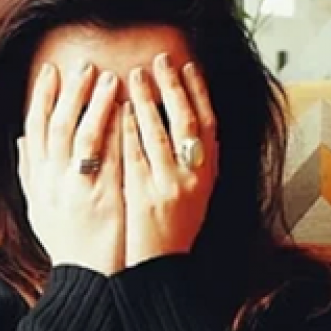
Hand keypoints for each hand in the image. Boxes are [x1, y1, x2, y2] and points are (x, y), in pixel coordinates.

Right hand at [18, 61, 124, 274]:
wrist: (87, 280)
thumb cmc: (69, 245)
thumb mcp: (39, 209)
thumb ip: (30, 174)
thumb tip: (21, 142)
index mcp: (38, 182)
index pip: (34, 130)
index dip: (42, 98)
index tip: (50, 72)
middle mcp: (52, 182)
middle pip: (56, 126)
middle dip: (69, 92)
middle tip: (82, 65)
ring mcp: (77, 189)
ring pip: (82, 134)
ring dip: (94, 103)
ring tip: (109, 77)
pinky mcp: (103, 197)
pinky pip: (108, 155)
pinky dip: (114, 129)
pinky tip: (127, 109)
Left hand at [122, 54, 218, 267]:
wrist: (160, 270)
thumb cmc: (173, 232)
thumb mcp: (195, 195)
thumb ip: (194, 163)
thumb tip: (191, 127)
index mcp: (208, 174)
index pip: (209, 122)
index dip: (199, 91)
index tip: (187, 66)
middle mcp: (194, 176)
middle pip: (188, 120)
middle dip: (173, 86)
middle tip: (160, 60)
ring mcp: (170, 184)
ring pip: (161, 132)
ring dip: (149, 99)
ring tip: (135, 75)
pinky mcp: (145, 194)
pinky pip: (136, 153)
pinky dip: (130, 128)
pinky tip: (121, 109)